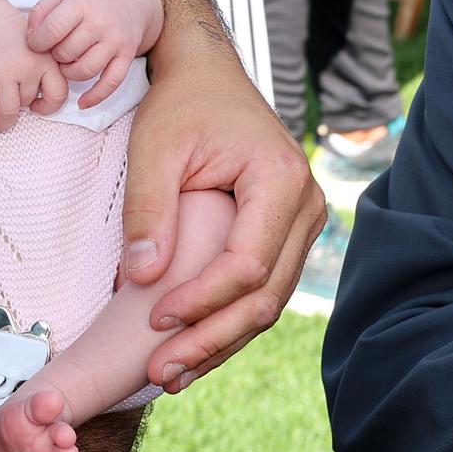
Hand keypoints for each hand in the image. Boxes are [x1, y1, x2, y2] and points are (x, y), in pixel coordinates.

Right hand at [0, 9, 67, 143]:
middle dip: (18, 108)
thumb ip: (45, 70)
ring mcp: (3, 72)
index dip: (49, 107)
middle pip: (27, 104)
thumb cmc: (10, 34)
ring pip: (8, 113)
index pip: (58, 94)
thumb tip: (41, 103)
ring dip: (2, 123)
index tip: (38, 107)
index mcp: (46, 59)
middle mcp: (27, 67)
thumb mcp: (39, 45)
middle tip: (9, 104)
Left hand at [28, 0, 163, 109]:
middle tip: (56, 51)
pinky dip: (95, 97)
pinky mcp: (127, 56)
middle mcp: (100, 23)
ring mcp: (115, 41)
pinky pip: (111, 83)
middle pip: (66, 53)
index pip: (52, 30)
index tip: (37, 44)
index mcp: (82, 4)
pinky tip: (82, 103)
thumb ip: (42, 11)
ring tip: (67, 65)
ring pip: (85, 71)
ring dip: (70, 73)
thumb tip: (30, 39)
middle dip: (55, 57)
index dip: (37, 42)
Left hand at [121, 43, 323, 393]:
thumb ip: (149, 211)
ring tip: (169, 375)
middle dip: (212, 340)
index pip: (248, 263)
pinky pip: (264, 289)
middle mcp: (308, 204)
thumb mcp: (154, 148)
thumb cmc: (181, 105)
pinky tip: (190, 349)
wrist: (208, 76)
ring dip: (220, 342)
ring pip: (269, 302)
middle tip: (160, 373)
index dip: (203, 301)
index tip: (154, 318)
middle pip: (266, 295)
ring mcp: (305, 221)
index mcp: (281, 179)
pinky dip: (228, 323)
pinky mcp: (289, 234)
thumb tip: (143, 279)